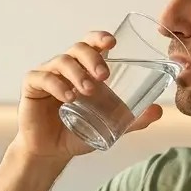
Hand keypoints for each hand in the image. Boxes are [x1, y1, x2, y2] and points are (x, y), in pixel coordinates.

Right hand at [14, 32, 164, 159]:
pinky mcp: (32, 86)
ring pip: (62, 61)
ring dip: (77, 73)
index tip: (112, 42)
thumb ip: (132, 120)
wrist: (52, 152)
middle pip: (78, 49)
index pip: (92, 45)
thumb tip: (158, 111)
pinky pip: (43, 77)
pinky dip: (56, 84)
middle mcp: (67, 67)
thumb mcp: (109, 126)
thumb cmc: (77, 132)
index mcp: (85, 70)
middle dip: (93, 58)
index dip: (100, 38)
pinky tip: (68, 97)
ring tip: (87, 91)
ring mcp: (48, 74)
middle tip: (105, 75)